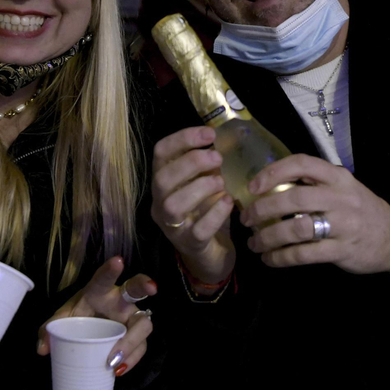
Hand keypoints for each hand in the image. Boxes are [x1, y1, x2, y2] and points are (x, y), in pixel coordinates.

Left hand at [38, 256, 155, 377]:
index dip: (110, 270)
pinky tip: (118, 370)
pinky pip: (141, 347)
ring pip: (143, 325)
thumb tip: (42, 348)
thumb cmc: (79, 315)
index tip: (118, 261)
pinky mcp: (136, 337)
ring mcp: (131, 318)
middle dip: (144, 286)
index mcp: (99, 291)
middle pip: (136, 290)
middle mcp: (119, 301)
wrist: (90, 328)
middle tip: (152, 287)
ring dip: (131, 342)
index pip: (103, 278)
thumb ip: (49, 329)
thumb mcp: (62, 319)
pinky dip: (131, 360)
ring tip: (114, 359)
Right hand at [150, 126, 235, 285]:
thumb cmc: (206, 213)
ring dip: (200, 187)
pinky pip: (198, 229)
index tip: (210, 134)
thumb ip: (208, 165)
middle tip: (217, 157)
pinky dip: (215, 213)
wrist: (211, 255)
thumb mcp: (206, 184)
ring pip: (174, 204)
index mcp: (163, 182)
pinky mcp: (190, 244)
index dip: (183, 139)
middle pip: (162, 178)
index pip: (160, 153)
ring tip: (221, 182)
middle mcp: (160, 203)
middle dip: (191, 163)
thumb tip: (224, 141)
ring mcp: (172, 226)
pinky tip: (228, 202)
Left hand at [242, 154, 389, 273]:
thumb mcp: (343, 187)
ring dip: (268, 237)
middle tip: (247, 219)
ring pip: (296, 229)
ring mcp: (342, 225)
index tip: (253, 186)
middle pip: (294, 198)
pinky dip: (281, 258)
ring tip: (254, 243)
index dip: (273, 172)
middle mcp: (340, 197)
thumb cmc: (358, 209)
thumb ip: (314, 183)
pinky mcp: (341, 250)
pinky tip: (270, 259)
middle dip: (263, 209)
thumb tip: (270, 185)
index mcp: (337, 177)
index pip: (301, 164)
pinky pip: (304, 254)